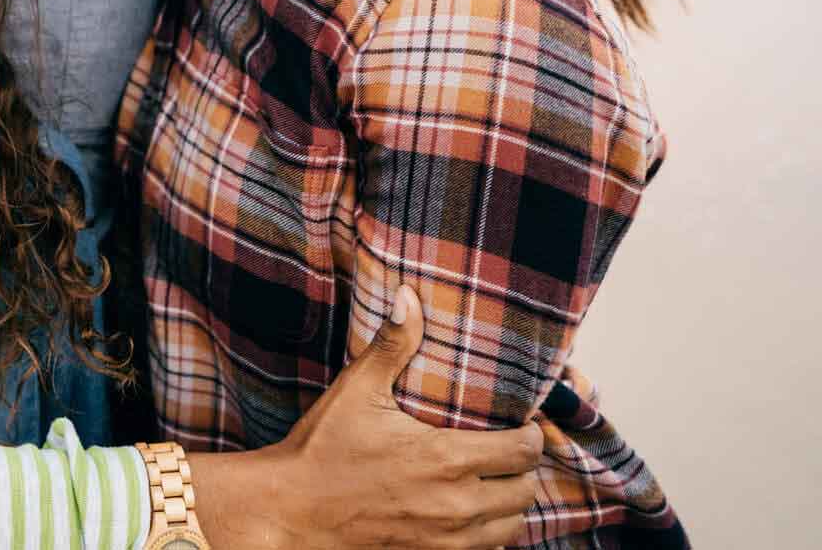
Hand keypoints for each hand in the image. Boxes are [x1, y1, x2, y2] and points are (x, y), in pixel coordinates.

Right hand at [192, 287, 540, 548]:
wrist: (290, 511)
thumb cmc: (321, 450)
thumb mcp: (356, 390)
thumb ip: (391, 344)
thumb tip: (408, 297)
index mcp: (445, 458)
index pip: (523, 452)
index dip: (531, 436)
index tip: (524, 425)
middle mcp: (456, 504)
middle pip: (525, 491)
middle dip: (524, 469)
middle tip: (510, 450)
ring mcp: (446, 540)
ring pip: (511, 527)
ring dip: (511, 504)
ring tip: (498, 482)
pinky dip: (489, 533)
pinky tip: (472, 514)